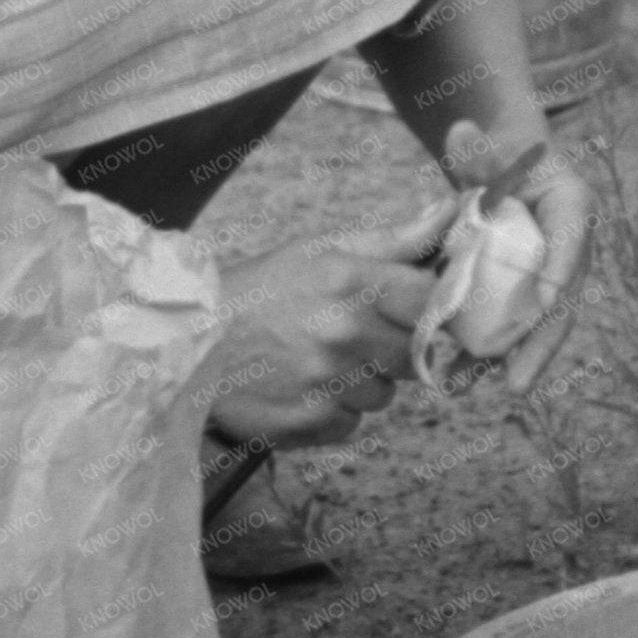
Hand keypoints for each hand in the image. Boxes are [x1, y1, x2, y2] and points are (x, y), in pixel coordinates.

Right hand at [202, 196, 454, 450]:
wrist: (186, 345)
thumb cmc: (257, 292)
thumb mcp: (318, 249)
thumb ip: (392, 240)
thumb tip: (451, 214)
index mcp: (350, 281)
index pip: (429, 300)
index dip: (426, 307)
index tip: (408, 309)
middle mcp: (344, 333)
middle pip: (414, 354)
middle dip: (391, 347)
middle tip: (350, 335)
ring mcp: (329, 382)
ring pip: (384, 394)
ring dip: (362, 382)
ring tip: (317, 361)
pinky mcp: (313, 423)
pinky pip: (352, 423)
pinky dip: (334, 411)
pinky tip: (302, 389)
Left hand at [438, 120, 596, 391]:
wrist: (499, 169)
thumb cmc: (499, 152)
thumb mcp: (489, 145)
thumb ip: (476, 146)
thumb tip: (458, 133)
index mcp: (572, 209)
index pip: (570, 243)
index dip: (557, 276)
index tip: (545, 307)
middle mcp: (567, 250)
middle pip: (556, 303)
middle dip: (537, 347)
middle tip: (516, 386)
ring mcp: (545, 278)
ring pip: (529, 325)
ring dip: (501, 359)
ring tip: (467, 387)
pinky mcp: (518, 294)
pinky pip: (504, 325)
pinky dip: (481, 349)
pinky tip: (452, 375)